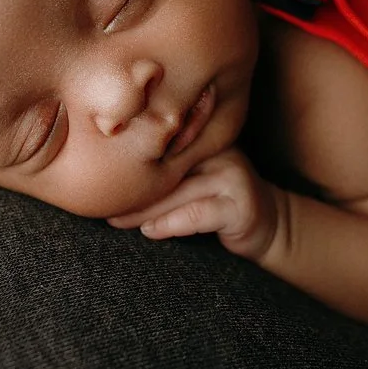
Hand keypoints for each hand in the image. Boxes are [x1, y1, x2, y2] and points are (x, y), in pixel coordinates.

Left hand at [107, 148, 283, 260]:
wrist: (269, 223)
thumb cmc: (217, 201)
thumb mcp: (191, 179)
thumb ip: (163, 172)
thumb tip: (108, 178)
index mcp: (203, 137)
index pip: (160, 144)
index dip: (128, 161)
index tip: (98, 179)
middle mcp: (219, 149)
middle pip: (166, 167)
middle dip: (131, 189)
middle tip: (101, 204)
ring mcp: (232, 175)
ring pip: (178, 191)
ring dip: (144, 209)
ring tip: (116, 221)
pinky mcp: (241, 205)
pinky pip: (197, 212)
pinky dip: (170, 223)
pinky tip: (150, 231)